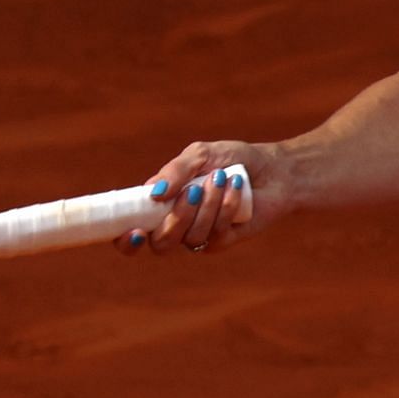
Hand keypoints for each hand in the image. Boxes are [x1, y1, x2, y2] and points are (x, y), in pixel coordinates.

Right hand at [114, 141, 281, 257]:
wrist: (272, 168)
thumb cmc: (230, 159)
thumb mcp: (199, 155)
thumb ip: (174, 171)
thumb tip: (152, 193)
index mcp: (160, 204)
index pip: (131, 230)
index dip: (126, 240)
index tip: (133, 231)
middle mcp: (176, 224)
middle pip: (161, 243)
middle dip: (176, 218)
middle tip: (194, 191)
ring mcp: (200, 235)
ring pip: (190, 237)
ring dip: (207, 205)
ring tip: (222, 177)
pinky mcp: (224, 240)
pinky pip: (216, 234)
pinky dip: (226, 206)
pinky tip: (236, 185)